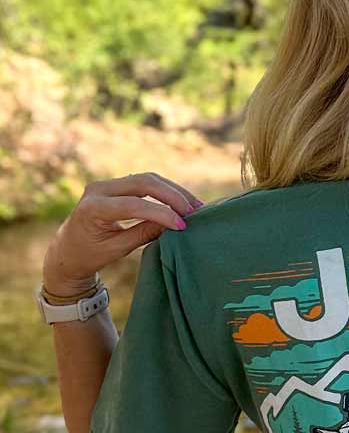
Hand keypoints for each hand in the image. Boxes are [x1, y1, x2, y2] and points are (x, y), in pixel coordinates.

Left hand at [42, 172, 202, 295]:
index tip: (183, 226)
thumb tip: (174, 224)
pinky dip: (166, 190)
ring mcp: (107, 184)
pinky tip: (183, 202)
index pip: (134, 204)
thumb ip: (143, 234)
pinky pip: (146, 182)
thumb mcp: (116, 249)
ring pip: (148, 178)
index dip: (162, 213)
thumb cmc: (89, 254)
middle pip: (143, 182)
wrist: (68, 249)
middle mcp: (98, 189)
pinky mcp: (116, 185)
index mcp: (93, 207)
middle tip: (196, 211)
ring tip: (196, 206)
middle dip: (173, 195)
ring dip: (174, 191)